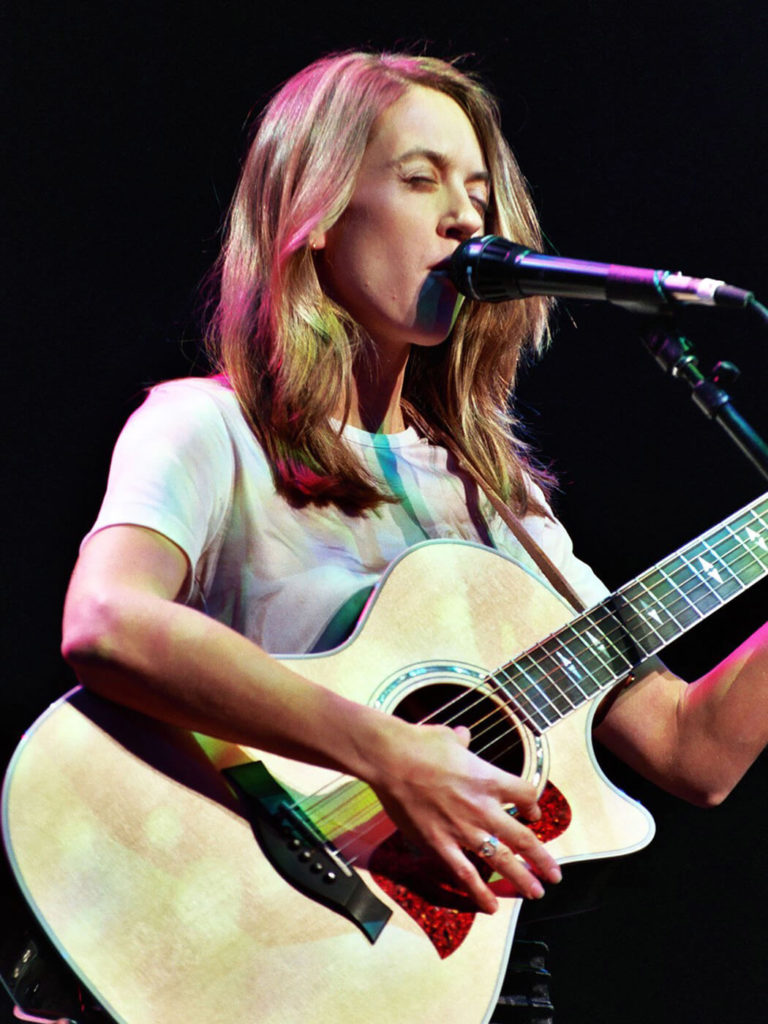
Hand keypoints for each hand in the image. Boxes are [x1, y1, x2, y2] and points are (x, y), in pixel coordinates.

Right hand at [366, 719, 561, 913]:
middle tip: (555, 874)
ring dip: (522, 879)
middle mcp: (482, 807)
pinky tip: (491, 906)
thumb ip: (462, 742)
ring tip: (536, 893)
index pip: (526, 796)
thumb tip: (463, 735)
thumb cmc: (420, 743)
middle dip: (541, 859)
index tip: (533, 814)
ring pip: (501, 860)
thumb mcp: (449, 737)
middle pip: (523, 837)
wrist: (391, 758)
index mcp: (489, 779)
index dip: (533, 807)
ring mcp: (462, 828)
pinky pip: (465, 873)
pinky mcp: (439, 843)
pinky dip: (479, 892)